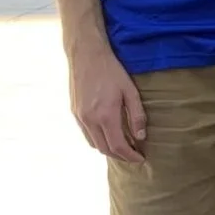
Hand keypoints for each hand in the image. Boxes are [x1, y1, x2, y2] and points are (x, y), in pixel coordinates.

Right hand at [68, 41, 147, 162]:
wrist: (86, 55)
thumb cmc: (112, 71)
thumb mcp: (130, 91)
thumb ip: (136, 116)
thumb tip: (141, 137)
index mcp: (105, 115)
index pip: (118, 146)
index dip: (130, 156)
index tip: (141, 159)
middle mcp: (90, 119)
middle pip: (105, 149)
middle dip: (121, 156)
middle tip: (134, 154)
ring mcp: (79, 117)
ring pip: (94, 144)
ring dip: (108, 149)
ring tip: (123, 146)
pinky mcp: (74, 112)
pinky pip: (86, 134)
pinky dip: (98, 140)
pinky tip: (109, 134)